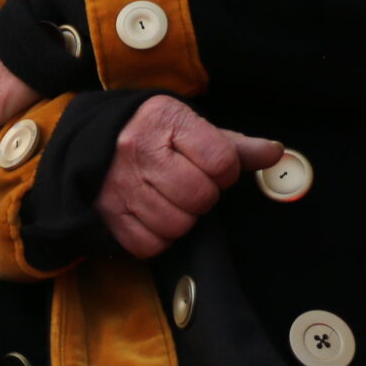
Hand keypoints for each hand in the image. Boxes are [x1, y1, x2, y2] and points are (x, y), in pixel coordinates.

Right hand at [94, 97, 282, 258]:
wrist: (91, 140)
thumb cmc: (153, 133)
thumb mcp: (191, 127)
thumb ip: (234, 145)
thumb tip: (275, 153)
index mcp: (165, 120)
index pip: (221, 160)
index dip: (226, 171)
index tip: (214, 168)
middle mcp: (138, 151)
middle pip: (200, 196)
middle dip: (203, 196)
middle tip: (190, 185)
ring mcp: (120, 185)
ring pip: (177, 224)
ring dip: (182, 219)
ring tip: (171, 200)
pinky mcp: (108, 214)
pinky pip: (150, 244)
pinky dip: (159, 237)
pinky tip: (155, 216)